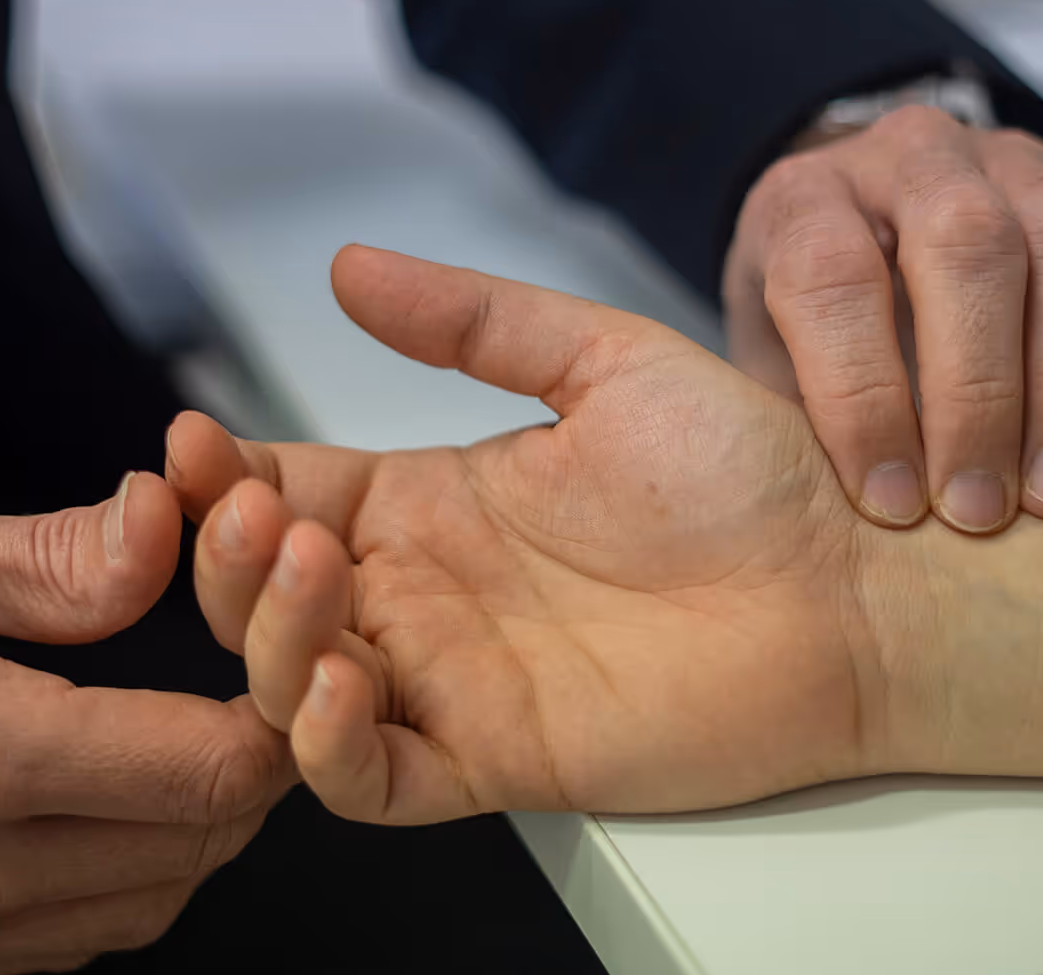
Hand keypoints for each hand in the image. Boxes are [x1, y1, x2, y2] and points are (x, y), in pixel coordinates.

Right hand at [0, 479, 291, 974]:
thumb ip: (47, 560)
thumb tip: (166, 523)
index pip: (208, 771)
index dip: (277, 711)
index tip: (281, 655)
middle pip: (198, 842)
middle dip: (252, 762)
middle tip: (252, 681)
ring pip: (147, 899)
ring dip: (197, 822)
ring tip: (186, 730)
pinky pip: (72, 935)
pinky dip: (124, 869)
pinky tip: (104, 796)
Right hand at [171, 248, 1042, 823]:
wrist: (853, 575)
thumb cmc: (746, 467)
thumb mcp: (598, 359)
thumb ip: (472, 319)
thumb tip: (349, 266)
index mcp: (438, 498)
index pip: (287, 490)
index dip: (222, 477)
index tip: (190, 444)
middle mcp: (430, 591)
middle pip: (266, 592)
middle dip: (228, 557)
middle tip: (247, 507)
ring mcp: (455, 678)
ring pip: (296, 685)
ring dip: (267, 633)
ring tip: (305, 563)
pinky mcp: (497, 755)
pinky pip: (372, 777)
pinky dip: (326, 742)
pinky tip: (338, 679)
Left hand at [722, 105, 1042, 532]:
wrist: (861, 232)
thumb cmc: (810, 325)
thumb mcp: (767, 362)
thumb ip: (795, 414)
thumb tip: (854, 511)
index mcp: (804, 197)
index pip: (830, 274)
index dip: (860, 396)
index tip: (889, 499)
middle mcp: (911, 156)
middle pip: (965, 246)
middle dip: (978, 394)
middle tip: (979, 508)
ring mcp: (1012, 162)